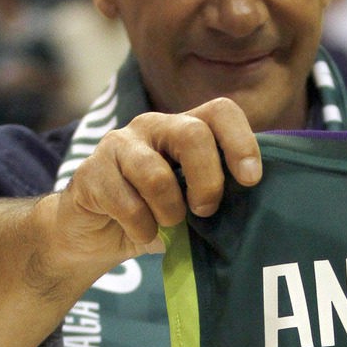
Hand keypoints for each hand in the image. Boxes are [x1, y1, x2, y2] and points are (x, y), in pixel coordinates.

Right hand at [53, 97, 261, 270]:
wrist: (93, 235)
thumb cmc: (154, 215)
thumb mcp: (192, 204)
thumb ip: (217, 195)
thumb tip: (255, 208)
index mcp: (184, 128)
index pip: (221, 111)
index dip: (241, 142)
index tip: (250, 180)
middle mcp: (152, 126)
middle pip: (192, 134)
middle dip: (207, 181)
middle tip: (205, 211)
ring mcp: (118, 145)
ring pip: (156, 176)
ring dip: (170, 213)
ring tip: (167, 227)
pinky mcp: (91, 172)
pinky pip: (126, 204)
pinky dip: (142, 229)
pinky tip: (142, 233)